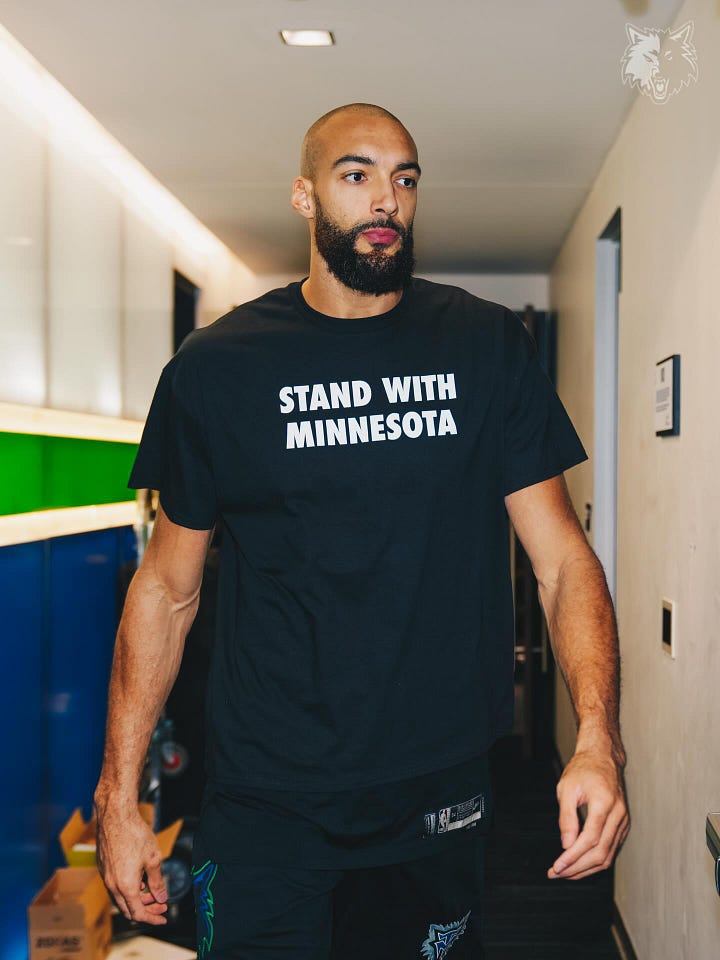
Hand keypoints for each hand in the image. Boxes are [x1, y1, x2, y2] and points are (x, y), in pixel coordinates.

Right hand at [94, 793, 167, 923]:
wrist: (115, 815)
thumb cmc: (135, 834)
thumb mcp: (153, 858)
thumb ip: (157, 881)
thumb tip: (161, 898)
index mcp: (126, 886)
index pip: (138, 913)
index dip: (152, 918)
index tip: (163, 918)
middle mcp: (112, 885)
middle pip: (128, 909)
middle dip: (146, 909)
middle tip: (161, 904)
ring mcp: (105, 876)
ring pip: (121, 898)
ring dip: (137, 898)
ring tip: (152, 889)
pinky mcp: (103, 867)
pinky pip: (115, 886)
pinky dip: (128, 888)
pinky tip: (139, 877)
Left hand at [548, 746, 629, 880]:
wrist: (603, 757)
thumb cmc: (583, 769)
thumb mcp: (567, 788)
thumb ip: (567, 818)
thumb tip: (566, 845)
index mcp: (604, 803)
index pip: (590, 839)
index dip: (573, 857)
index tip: (557, 866)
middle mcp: (618, 815)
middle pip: (600, 853)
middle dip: (577, 868)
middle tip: (557, 873)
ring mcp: (623, 821)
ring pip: (608, 855)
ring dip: (586, 869)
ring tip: (565, 873)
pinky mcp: (622, 825)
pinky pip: (611, 849)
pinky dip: (595, 861)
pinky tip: (580, 864)